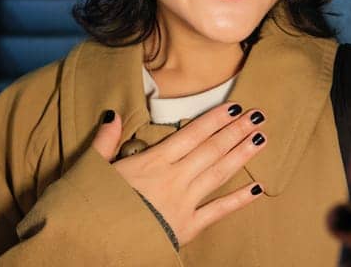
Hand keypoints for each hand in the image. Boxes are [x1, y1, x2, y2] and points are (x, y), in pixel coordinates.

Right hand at [90, 102, 268, 245]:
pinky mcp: (186, 227)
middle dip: (236, 131)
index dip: (214, 120)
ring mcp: (183, 203)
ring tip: (261, 139)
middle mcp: (173, 178)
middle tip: (258, 116)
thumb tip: (112, 114)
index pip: (191, 134)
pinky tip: (257, 189)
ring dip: (241, 155)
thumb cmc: (89, 206)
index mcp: (151, 162)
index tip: (234, 107)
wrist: (93, 243)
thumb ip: (105, 141)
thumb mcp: (91, 168)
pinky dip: (238, 201)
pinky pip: (217, 212)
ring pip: (218, 173)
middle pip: (211, 149)